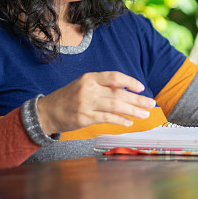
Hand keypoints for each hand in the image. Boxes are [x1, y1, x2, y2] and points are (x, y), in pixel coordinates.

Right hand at [36, 72, 156, 134]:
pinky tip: (129, 122)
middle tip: (151, 103)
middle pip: (118, 93)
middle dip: (137, 99)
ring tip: (145, 113)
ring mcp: (86, 104)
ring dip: (132, 110)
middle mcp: (88, 89)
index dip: (130, 81)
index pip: (114, 76)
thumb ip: (103, 86)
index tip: (141, 87)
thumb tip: (126, 89)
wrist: (46, 112)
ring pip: (115, 106)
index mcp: (89, 78)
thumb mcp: (84, 85)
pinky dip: (120, 120)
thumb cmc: (68, 98)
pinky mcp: (84, 118)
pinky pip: (106, 118)